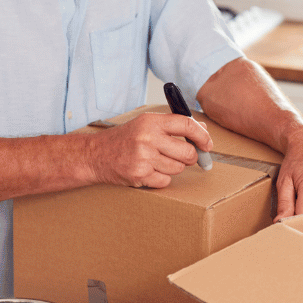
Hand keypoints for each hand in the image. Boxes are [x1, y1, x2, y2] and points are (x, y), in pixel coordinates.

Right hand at [88, 112, 212, 188]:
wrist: (95, 155)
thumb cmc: (123, 139)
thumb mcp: (146, 124)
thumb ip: (173, 125)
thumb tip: (203, 130)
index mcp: (151, 122)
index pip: (187, 124)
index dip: (202, 135)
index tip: (207, 144)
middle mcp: (148, 138)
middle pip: (187, 151)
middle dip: (191, 157)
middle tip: (184, 156)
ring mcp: (143, 158)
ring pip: (178, 168)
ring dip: (174, 168)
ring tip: (159, 162)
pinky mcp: (139, 175)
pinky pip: (165, 180)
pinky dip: (162, 178)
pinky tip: (150, 171)